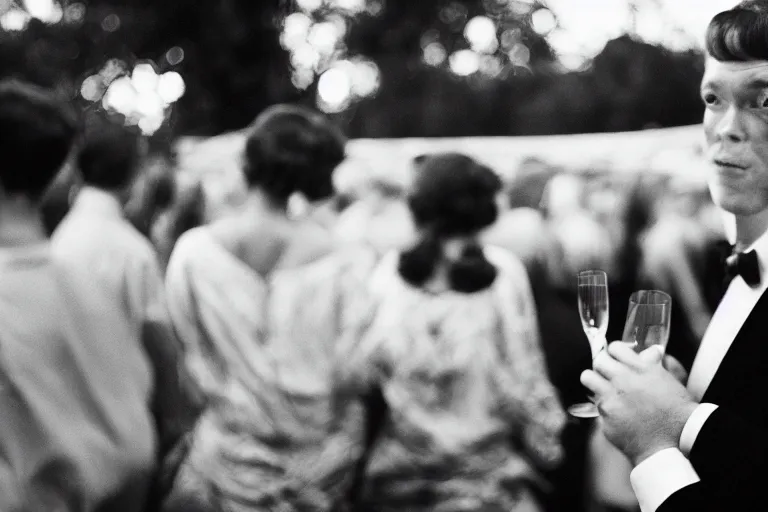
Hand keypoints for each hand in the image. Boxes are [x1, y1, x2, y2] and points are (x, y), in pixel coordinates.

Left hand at [581, 342, 698, 465]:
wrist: (672, 446)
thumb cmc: (677, 414)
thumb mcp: (670, 382)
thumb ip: (655, 364)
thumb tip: (650, 351)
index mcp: (642, 369)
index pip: (615, 347)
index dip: (616, 352)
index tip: (618, 358)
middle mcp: (623, 381)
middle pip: (599, 360)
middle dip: (603, 364)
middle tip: (609, 373)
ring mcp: (611, 399)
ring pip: (588, 378)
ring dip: (595, 381)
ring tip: (604, 388)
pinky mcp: (604, 417)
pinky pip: (595, 403)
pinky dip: (603, 406)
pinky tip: (615, 412)